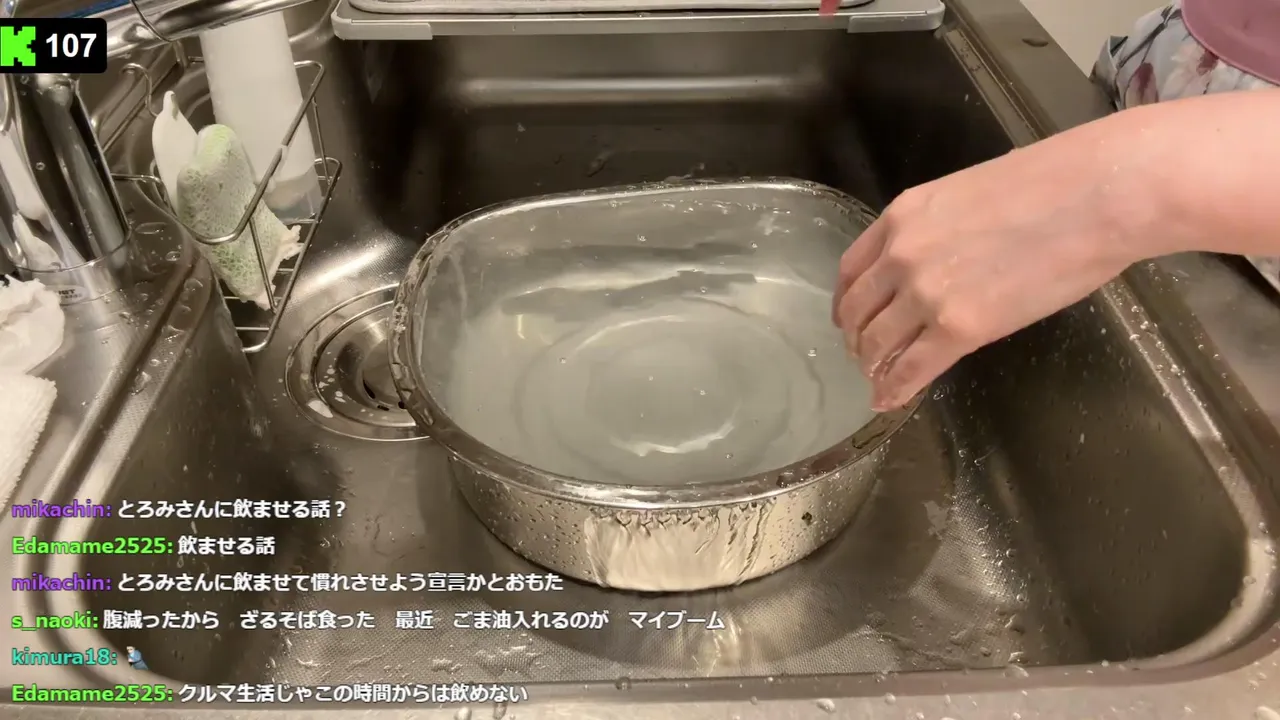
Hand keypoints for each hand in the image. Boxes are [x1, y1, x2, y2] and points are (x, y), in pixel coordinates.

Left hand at [832, 132, 1153, 410]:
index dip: (847, 301)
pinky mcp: (958, 328)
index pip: (853, 268)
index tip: (849, 317)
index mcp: (903, 216)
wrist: (1097, 195)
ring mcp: (925, 293)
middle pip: (858, 309)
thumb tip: (949, 252)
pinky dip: (895, 389)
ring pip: (878, 343)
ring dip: (873, 366)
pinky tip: (890, 400)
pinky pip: (911, 369)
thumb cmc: (1054, 184)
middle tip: (862, 355)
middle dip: (857, 338)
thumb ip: (943, 229)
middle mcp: (901, 254)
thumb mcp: (971, 194)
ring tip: (877, 380)